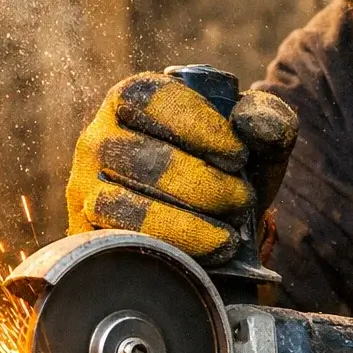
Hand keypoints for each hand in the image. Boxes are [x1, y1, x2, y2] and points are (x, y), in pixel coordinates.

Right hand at [65, 72, 297, 262]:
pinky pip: (120, 244)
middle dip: (202, 184)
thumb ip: (268, 118)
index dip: (196, 125)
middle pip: (140, 158)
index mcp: (133, 101)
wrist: (212, 234)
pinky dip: (172, 249)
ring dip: (187, 223)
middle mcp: (98, 140)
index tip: (237, 155)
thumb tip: (253, 121)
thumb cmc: (228, 175)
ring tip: (229, 233)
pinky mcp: (87, 235)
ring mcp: (85, 189)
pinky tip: (209, 253)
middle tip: (242, 200)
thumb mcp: (256, 143)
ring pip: (123, 205)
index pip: (151, 98)